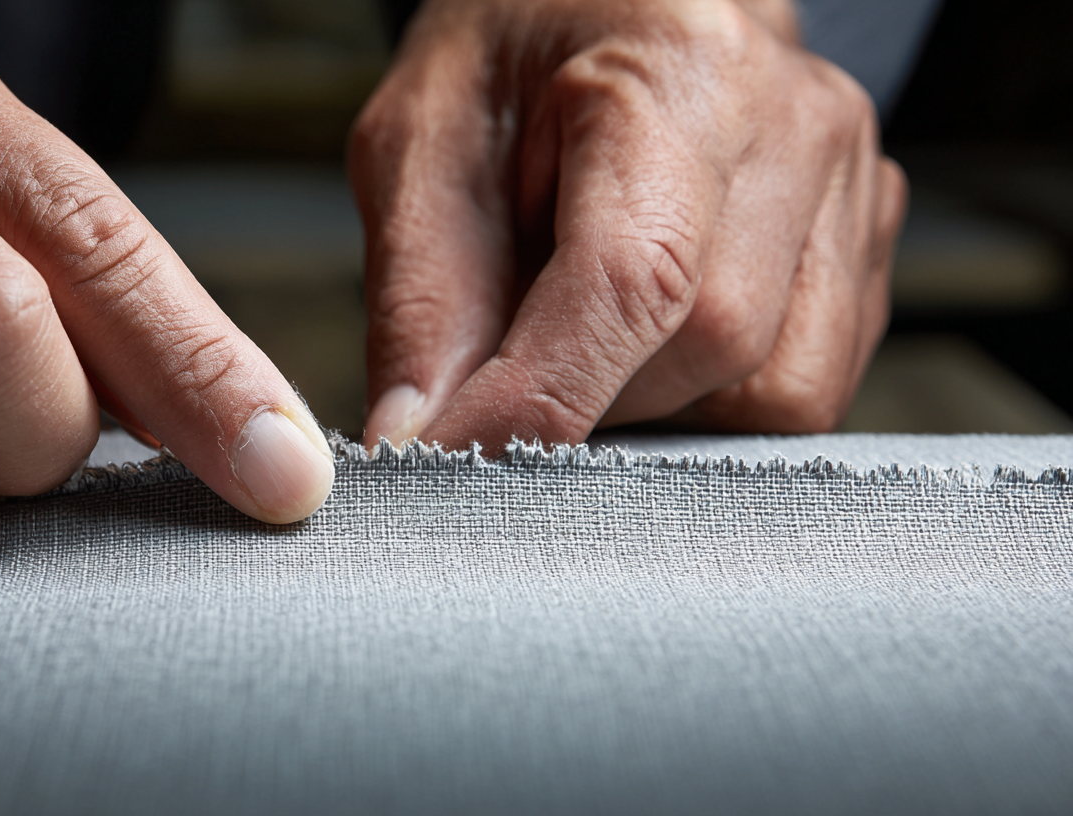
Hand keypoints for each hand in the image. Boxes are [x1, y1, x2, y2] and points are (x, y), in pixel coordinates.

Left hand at [352, 0, 905, 451]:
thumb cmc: (513, 53)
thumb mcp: (422, 146)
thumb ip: (422, 301)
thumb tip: (419, 445)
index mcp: (676, 70)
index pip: (635, 278)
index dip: (542, 399)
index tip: (458, 460)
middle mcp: (794, 123)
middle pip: (712, 347)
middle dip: (592, 395)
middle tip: (514, 361)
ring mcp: (850, 182)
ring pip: (773, 390)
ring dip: (657, 404)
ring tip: (587, 331)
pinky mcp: (865, 241)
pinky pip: (805, 385)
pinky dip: (712, 397)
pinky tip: (651, 333)